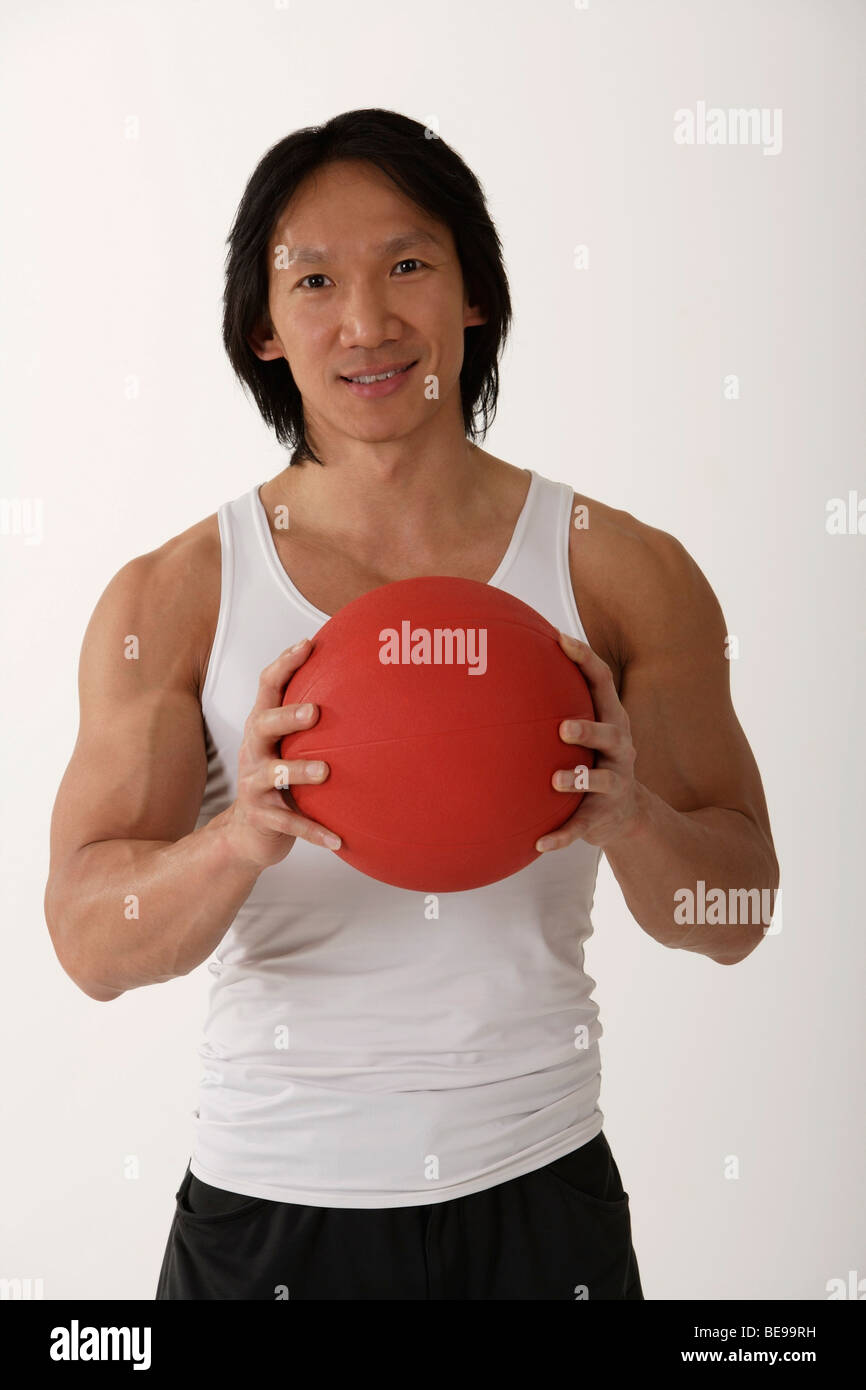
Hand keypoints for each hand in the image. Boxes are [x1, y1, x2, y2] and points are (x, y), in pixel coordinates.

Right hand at [223, 638, 341, 869]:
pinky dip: (314, 831)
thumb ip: (312, 720)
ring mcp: (254, 784)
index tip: (308, 643)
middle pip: (262, 724)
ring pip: (273, 773)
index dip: (284, 663)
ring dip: (299, 771)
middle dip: (287, 716)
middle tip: (315, 712)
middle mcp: (254, 750)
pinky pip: (290, 823)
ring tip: (326, 771)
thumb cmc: (281, 779)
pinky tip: (339, 840)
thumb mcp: (290, 746)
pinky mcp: (263, 817)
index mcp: (262, 727)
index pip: (267, 687)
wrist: (250, 832)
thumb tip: (363, 685)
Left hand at [536, 631, 644, 852]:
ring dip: (578, 779)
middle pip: (612, 733)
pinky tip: (539, 844)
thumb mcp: (585, 730)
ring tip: (555, 780)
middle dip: (589, 729)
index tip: (561, 640)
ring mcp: (614, 784)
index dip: (586, 660)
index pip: (603, 683)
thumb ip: (557, 701)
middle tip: (563, 727)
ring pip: (600, 781)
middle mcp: (620, 749)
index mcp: (612, 720)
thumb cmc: (591, 759)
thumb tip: (507, 662)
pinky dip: (562, 835)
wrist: (622, 815)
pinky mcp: (602, 817)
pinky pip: (580, 827)